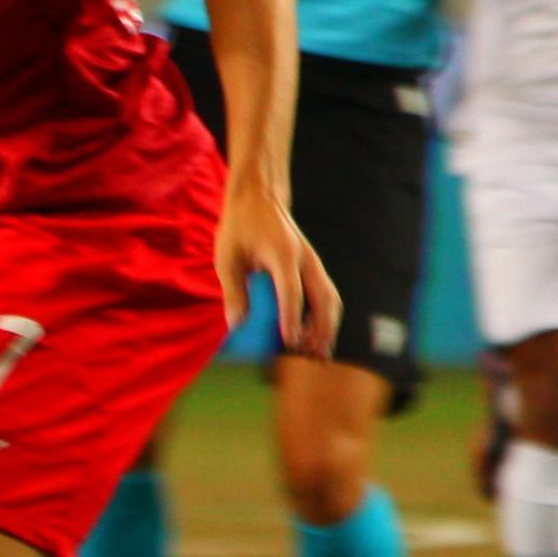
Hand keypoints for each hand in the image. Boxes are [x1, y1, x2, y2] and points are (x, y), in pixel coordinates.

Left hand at [220, 182, 338, 345]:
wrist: (259, 200)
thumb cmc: (239, 228)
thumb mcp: (227, 258)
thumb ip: (233, 291)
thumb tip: (236, 325)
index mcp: (283, 254)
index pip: (291, 292)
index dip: (291, 318)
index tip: (289, 342)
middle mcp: (306, 259)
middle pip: (324, 298)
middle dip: (321, 329)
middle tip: (311, 356)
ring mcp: (313, 263)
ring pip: (330, 299)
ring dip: (326, 326)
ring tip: (317, 353)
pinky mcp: (313, 268)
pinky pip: (325, 295)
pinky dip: (323, 317)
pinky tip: (313, 336)